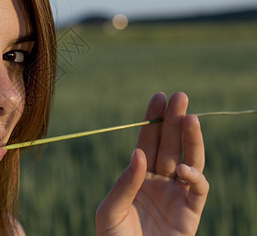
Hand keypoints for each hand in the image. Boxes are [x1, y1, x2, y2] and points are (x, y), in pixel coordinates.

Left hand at [96, 92, 208, 235]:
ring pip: (188, 160)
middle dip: (174, 120)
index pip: (147, 142)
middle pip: (169, 145)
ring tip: (190, 117)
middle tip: (179, 96)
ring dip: (191, 139)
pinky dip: (194, 176)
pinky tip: (182, 168)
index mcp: (138, 176)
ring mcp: (176, 195)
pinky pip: (198, 189)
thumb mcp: (109, 210)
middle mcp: (159, 181)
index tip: (157, 98)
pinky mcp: (191, 213)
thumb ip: (124, 183)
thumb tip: (138, 153)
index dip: (153, 121)